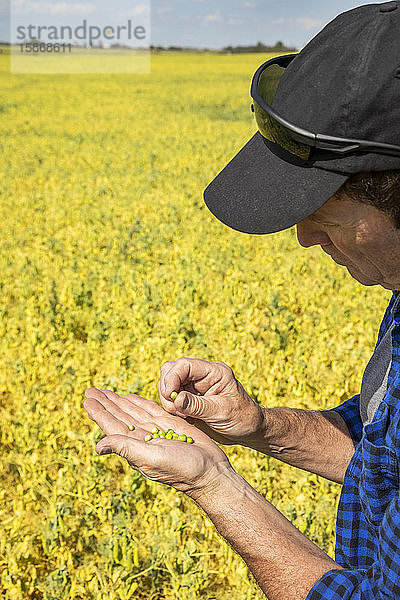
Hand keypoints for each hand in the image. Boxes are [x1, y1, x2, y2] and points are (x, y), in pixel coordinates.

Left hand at [83, 387, 231, 494]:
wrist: (209, 472)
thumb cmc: (182, 469)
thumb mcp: (151, 457)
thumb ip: (126, 448)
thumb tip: (98, 447)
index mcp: (134, 447)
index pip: (112, 426)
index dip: (99, 412)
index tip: (87, 399)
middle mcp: (142, 439)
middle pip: (119, 416)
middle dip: (105, 403)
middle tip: (90, 390)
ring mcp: (156, 432)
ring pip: (132, 411)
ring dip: (118, 401)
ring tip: (105, 392)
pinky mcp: (170, 425)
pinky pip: (150, 411)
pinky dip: (139, 403)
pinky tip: (130, 398)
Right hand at [157, 358, 263, 446]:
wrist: (249, 430)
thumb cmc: (242, 418)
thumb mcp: (221, 412)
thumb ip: (198, 405)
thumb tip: (176, 399)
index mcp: (214, 372)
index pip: (184, 365)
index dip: (172, 378)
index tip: (170, 396)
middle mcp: (202, 376)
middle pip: (171, 371)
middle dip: (168, 390)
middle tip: (177, 410)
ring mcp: (194, 387)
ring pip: (167, 385)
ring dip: (169, 401)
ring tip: (184, 416)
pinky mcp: (189, 398)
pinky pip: (171, 398)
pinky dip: (171, 408)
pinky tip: (185, 419)